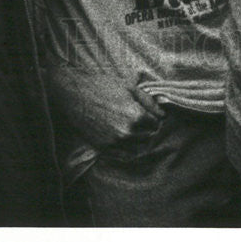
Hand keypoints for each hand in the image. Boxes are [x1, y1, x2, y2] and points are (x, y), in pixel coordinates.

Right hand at [47, 66, 164, 148]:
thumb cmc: (104, 86)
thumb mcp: (130, 88)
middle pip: (149, 137)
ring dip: (139, 140)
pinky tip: (125, 138)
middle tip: (143, 120)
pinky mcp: (103, 148)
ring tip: (134, 129)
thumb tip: (163, 114)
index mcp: (136, 116)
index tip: (151, 114)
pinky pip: (123, 155)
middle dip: (149, 129)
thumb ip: (149, 102)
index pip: (157, 124)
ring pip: (138, 148)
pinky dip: (127, 149)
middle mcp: (127, 132)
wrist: (76, 93)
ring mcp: (114, 142)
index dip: (155, 117)